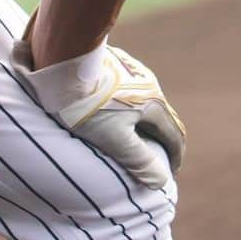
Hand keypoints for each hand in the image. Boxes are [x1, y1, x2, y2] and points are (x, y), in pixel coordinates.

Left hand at [12, 39, 184, 188]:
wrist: (66, 60)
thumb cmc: (88, 105)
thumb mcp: (115, 139)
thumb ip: (140, 161)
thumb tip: (162, 179)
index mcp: (154, 105)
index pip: (174, 135)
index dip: (175, 158)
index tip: (170, 174)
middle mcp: (149, 84)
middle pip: (162, 117)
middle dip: (162, 140)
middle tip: (154, 159)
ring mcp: (133, 70)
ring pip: (145, 101)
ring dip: (145, 122)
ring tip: (133, 137)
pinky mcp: (115, 63)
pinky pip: (130, 90)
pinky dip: (130, 108)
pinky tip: (115, 111)